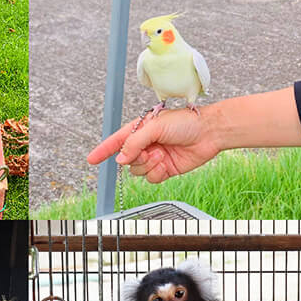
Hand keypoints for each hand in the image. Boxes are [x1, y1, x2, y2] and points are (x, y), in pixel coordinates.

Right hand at [88, 109, 223, 181]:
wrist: (209, 133)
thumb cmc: (186, 121)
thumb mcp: (156, 126)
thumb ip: (135, 142)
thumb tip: (121, 159)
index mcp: (141, 129)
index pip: (116, 141)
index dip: (103, 150)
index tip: (91, 159)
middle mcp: (146, 144)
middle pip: (127, 160)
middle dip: (136, 158)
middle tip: (149, 151)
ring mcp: (155, 157)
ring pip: (138, 171)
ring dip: (148, 165)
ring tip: (161, 155)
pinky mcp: (166, 169)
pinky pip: (152, 178)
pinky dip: (157, 173)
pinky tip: (166, 164)